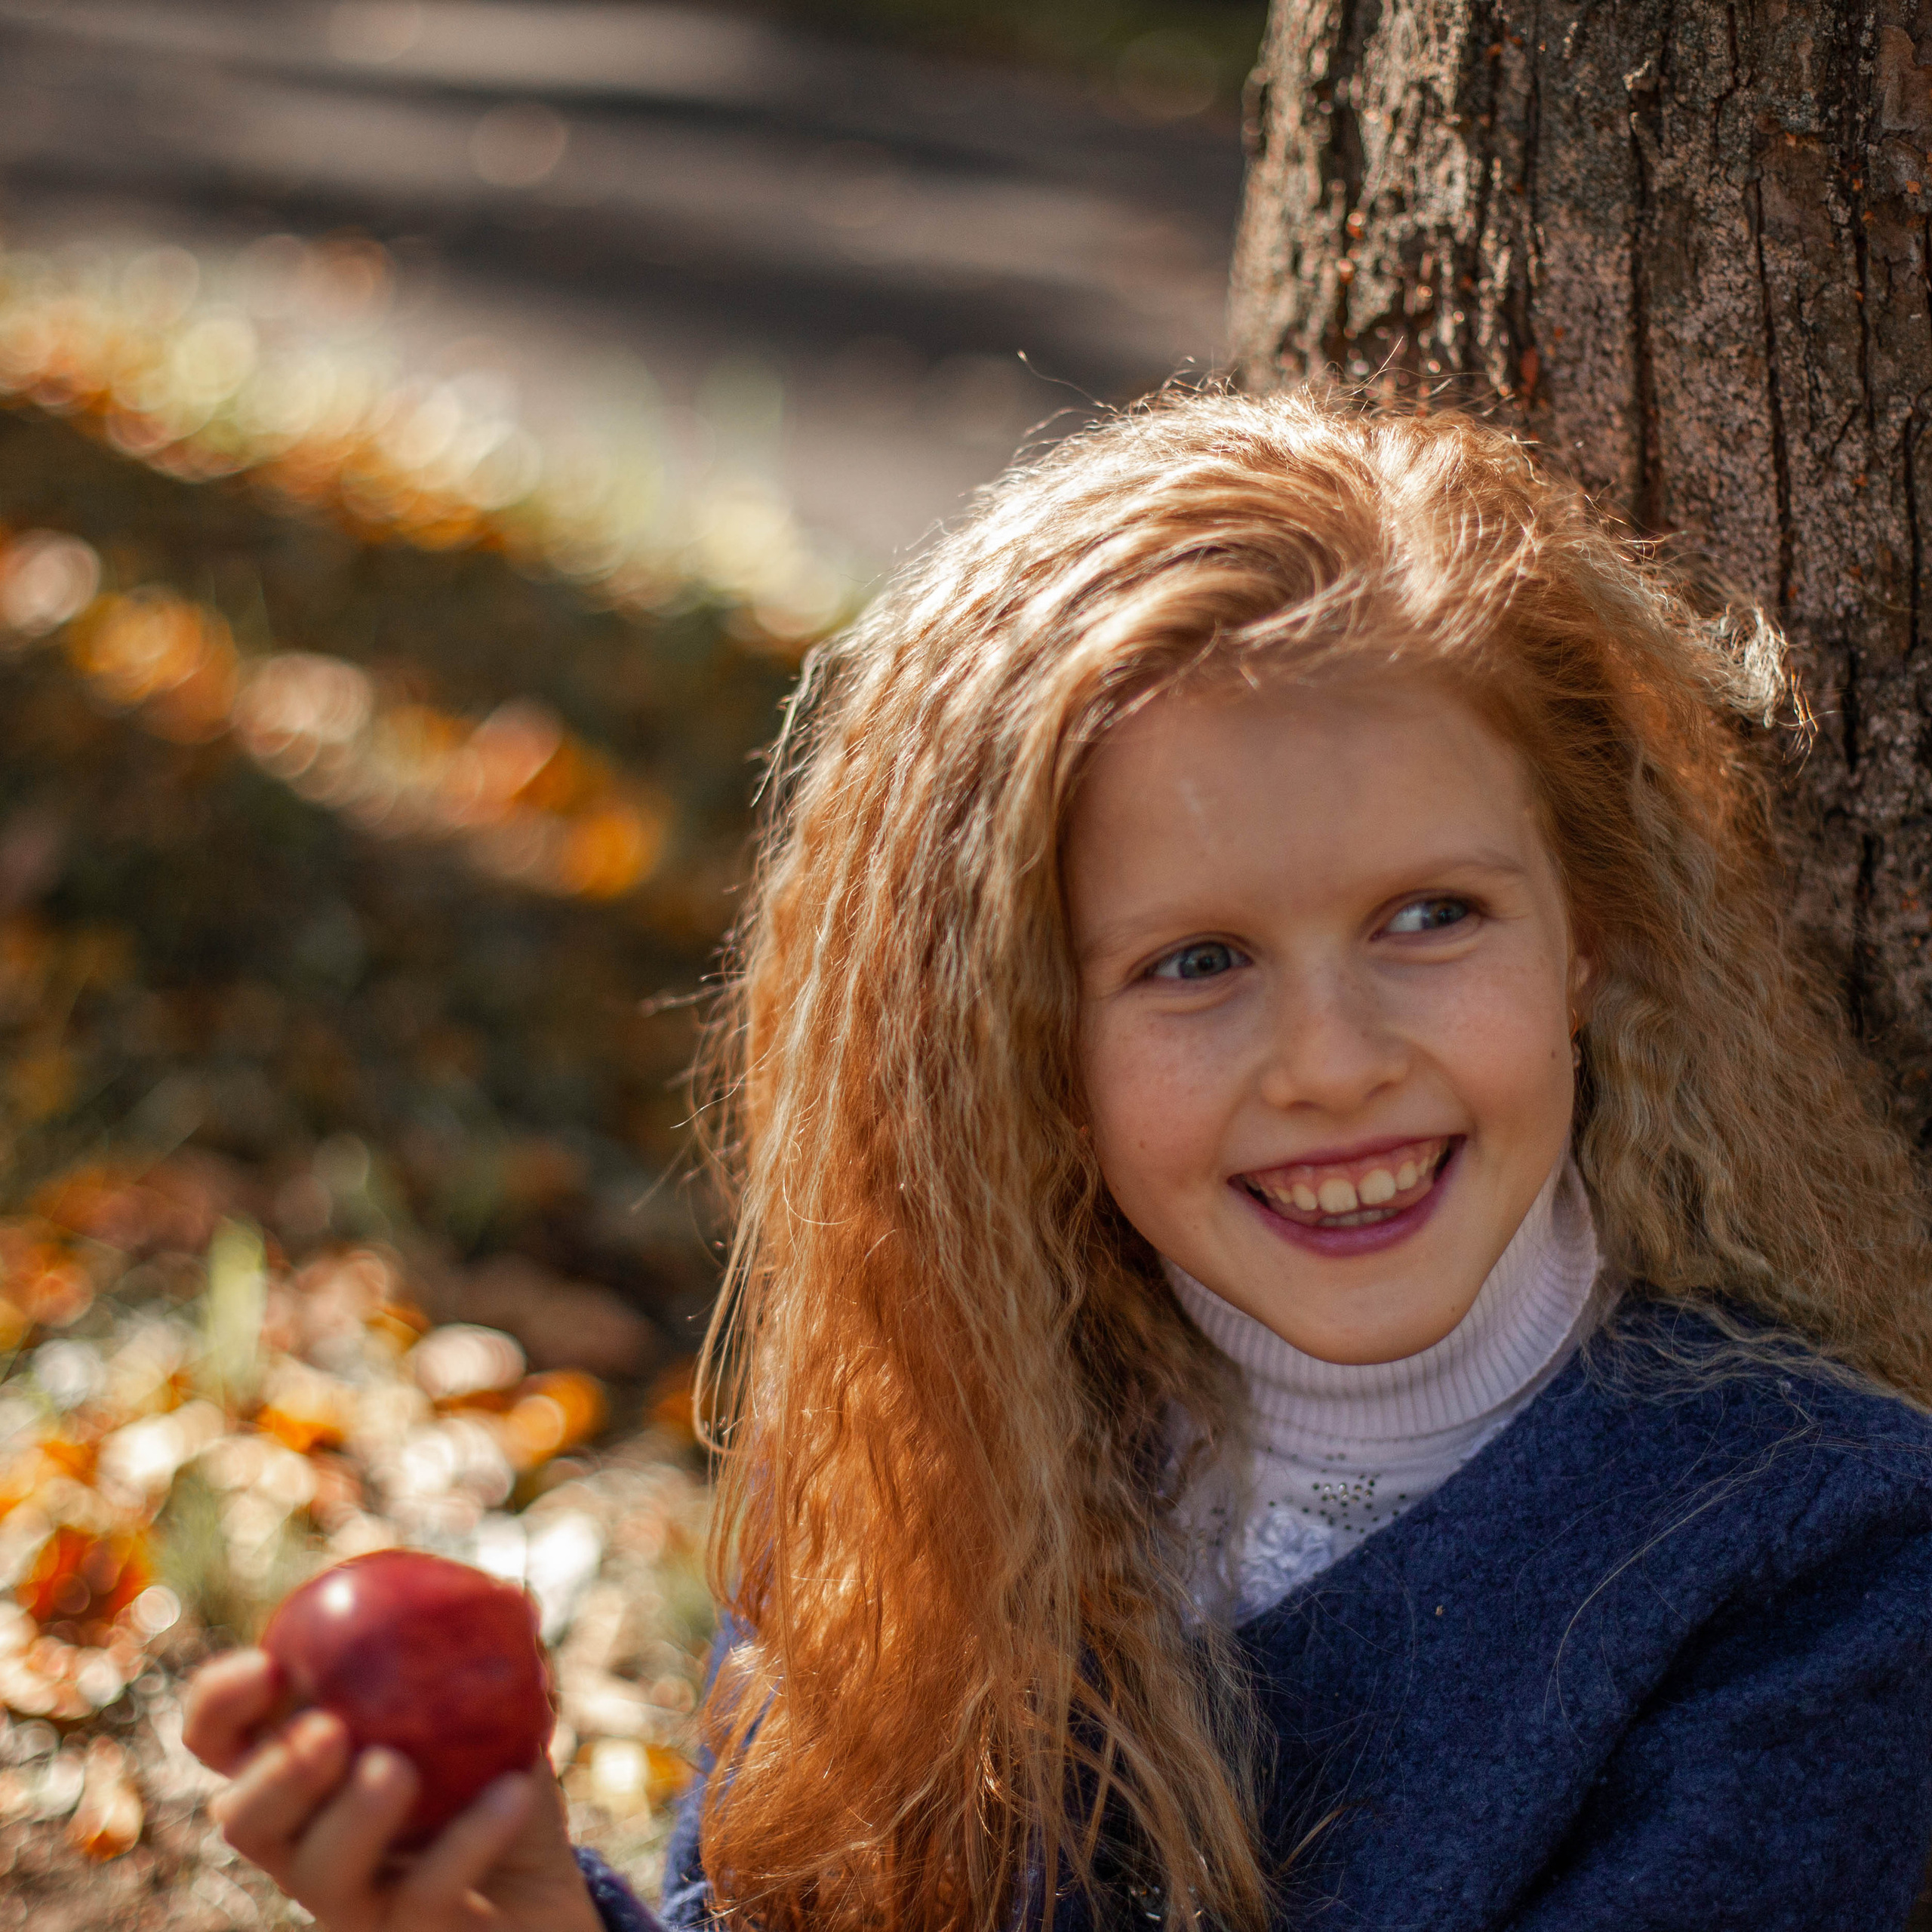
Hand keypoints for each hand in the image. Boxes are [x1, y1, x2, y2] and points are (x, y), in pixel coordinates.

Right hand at [182, 1649, 603, 1931]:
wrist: (546, 1894)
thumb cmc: (497, 1785)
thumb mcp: (493, 1709)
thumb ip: (480, 1653)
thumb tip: (508, 1593)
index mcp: (304, 1771)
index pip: (222, 1740)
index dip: (219, 1704)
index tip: (266, 1663)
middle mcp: (307, 1843)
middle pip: (246, 1817)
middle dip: (275, 1771)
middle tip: (327, 1731)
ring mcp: (354, 1901)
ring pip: (316, 1873)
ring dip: (351, 1817)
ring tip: (396, 1770)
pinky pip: (423, 1895)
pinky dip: (467, 1840)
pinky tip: (514, 1790)